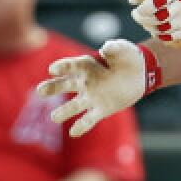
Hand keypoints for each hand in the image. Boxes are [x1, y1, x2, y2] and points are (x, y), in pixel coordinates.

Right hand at [39, 39, 161, 136]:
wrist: (139, 75)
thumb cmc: (127, 58)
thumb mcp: (123, 49)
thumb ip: (115, 48)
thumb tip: (106, 48)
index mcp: (87, 65)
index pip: (71, 66)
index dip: (62, 67)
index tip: (53, 70)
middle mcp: (85, 82)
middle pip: (66, 85)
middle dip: (53, 88)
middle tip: (41, 91)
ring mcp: (91, 97)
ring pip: (74, 105)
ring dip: (64, 111)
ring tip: (54, 118)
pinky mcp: (101, 109)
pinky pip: (89, 119)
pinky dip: (82, 126)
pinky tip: (73, 133)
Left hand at [131, 0, 180, 44]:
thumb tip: (132, 0)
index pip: (155, 3)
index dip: (142, 10)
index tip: (136, 9)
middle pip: (156, 19)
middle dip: (142, 19)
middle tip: (137, 15)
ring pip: (162, 30)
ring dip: (151, 27)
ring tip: (148, 21)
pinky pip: (171, 38)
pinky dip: (162, 35)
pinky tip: (158, 27)